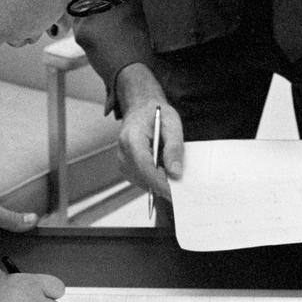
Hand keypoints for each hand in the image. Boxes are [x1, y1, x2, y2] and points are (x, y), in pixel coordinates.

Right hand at [115, 65, 182, 197]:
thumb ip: (174, 148)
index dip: (160, 183)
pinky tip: (161, 168)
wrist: (141, 108)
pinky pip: (141, 179)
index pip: (145, 167)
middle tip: (179, 182)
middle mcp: (123, 152)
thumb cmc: (155, 114)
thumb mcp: (172, 124)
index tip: (173, 193)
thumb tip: (176, 173)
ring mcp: (122, 161)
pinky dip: (153, 178)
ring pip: (142, 181)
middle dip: (162, 182)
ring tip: (169, 166)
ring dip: (158, 180)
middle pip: (143, 177)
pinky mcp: (125, 167)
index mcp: (132, 139)